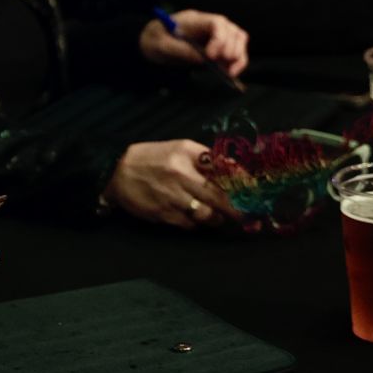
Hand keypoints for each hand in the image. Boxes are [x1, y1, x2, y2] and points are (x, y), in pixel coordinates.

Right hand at [104, 140, 239, 228]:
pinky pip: (190, 224)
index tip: (255, 190)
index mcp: (186, 154)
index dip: (241, 181)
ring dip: (218, 218)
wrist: (116, 172)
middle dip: (237, 207)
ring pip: (207, 214)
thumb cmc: (151, 158)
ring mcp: (173, 196)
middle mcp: (181, 174)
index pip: (222, 167)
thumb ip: (204, 158)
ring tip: (220, 217)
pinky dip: (198, 224)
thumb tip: (233, 168)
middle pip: (219, 195)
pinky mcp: (164, 214)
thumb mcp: (178, 148)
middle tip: (248, 214)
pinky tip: (198, 219)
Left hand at [138, 10, 248, 83]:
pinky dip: (236, 62)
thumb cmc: (155, 39)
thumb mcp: (163, 45)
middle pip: (232, 30)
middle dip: (232, 49)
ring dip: (239, 56)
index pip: (216, 23)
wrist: (151, 41)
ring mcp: (214, 35)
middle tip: (225, 66)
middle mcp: (209, 25)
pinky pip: (233, 51)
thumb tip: (204, 60)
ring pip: (238, 40)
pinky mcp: (216, 46)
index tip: (211, 56)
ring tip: (231, 72)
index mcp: (195, 20)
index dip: (219, 39)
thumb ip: (183, 50)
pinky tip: (230, 73)